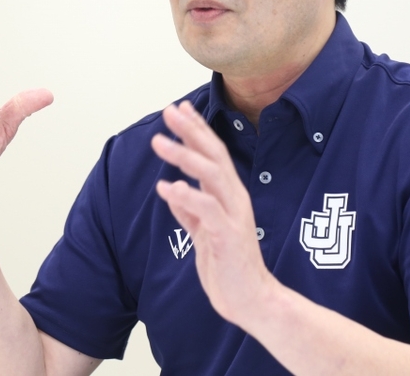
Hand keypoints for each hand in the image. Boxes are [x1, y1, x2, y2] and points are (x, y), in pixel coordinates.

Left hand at [152, 101, 274, 326]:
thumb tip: (173, 190)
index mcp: (229, 195)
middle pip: (214, 155)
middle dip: (191, 131)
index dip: (197, 130)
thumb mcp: (203, 233)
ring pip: (211, 175)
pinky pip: (207, 210)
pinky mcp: (228, 235)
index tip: (179, 108)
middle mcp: (235, 198)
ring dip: (184, 156)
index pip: (213, 154)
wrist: (251, 300)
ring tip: (159, 143)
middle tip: (170, 111)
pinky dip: (186, 196)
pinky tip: (167, 187)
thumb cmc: (228, 266)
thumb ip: (190, 212)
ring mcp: (233, 215)